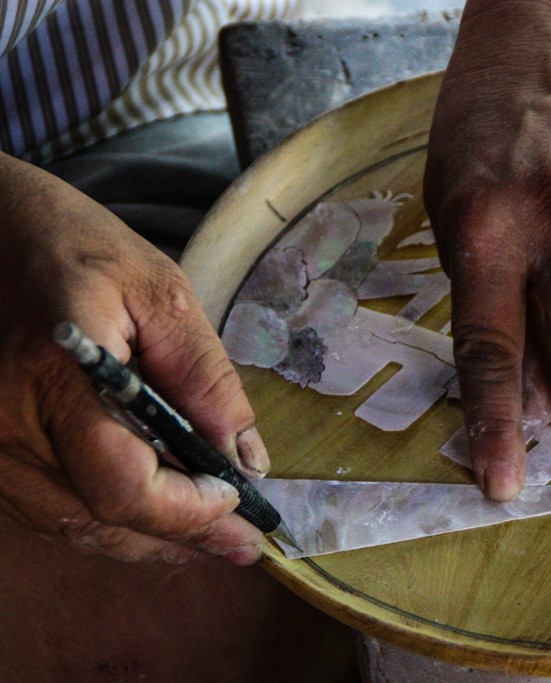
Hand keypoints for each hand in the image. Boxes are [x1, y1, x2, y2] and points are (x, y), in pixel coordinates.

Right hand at [0, 153, 267, 563]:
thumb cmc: (74, 247)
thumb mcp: (160, 293)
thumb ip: (205, 378)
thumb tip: (246, 458)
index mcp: (54, 375)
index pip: (120, 484)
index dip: (187, 511)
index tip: (239, 502)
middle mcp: (6, 423)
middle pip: (98, 517)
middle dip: (179, 536)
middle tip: (243, 544)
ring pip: (70, 523)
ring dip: (144, 538)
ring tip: (208, 536)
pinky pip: (43, 505)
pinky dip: (102, 518)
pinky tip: (150, 511)